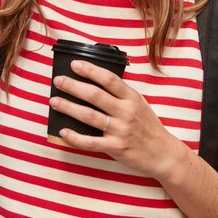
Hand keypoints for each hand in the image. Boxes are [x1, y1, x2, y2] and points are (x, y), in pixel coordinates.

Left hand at [49, 60, 179, 177]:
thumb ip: (121, 93)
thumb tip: (95, 80)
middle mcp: (126, 112)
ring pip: (89, 116)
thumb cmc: (148, 126)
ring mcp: (120, 130)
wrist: (163, 153)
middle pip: (95, 95)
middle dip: (73, 86)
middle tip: (58, 81)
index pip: (109, 79)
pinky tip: (63, 131)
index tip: (75, 64)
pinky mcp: (115, 148)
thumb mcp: (139, 103)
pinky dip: (75, 137)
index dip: (91, 70)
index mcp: (131, 98)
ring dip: (69, 107)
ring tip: (54, 101)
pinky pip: (91, 142)